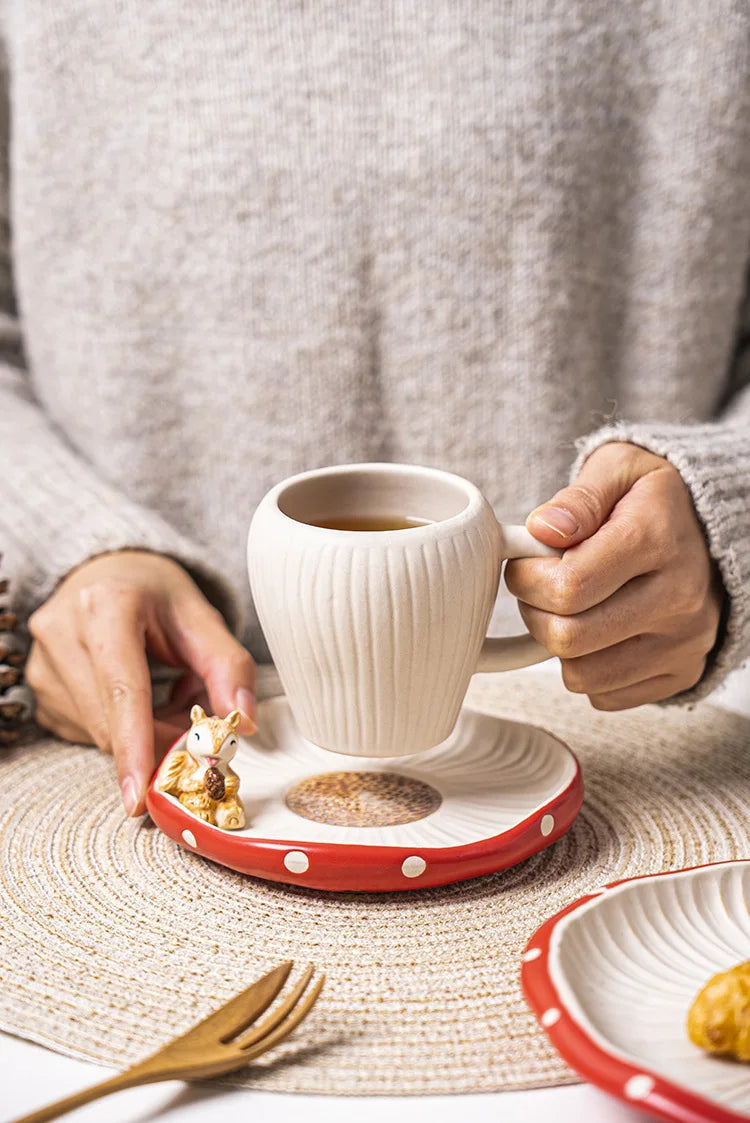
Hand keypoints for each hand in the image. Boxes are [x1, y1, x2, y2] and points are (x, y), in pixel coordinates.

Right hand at [27, 551, 255, 814]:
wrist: (109, 573)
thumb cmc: (156, 594)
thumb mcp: (202, 617)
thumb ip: (229, 668)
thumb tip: (243, 724)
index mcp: (106, 607)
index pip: (123, 691)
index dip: (134, 747)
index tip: (139, 797)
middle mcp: (62, 633)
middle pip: (112, 721)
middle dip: (160, 739)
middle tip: (196, 724)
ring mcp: (43, 664)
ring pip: (99, 733)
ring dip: (143, 733)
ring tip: (169, 696)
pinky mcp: (40, 690)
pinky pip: (87, 732)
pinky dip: (122, 730)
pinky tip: (140, 700)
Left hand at [504, 442, 723, 708]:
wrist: (712, 530)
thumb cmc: (650, 499)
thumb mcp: (616, 469)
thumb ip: (578, 498)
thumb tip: (543, 530)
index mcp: (655, 540)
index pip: (567, 587)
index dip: (525, 579)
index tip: (524, 565)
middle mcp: (678, 597)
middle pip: (569, 638)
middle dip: (534, 614)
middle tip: (540, 590)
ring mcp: (684, 641)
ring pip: (582, 675)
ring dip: (557, 646)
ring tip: (569, 610)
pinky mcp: (683, 672)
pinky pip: (606, 696)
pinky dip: (588, 669)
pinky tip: (597, 632)